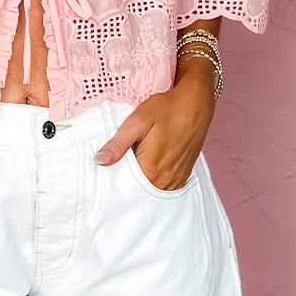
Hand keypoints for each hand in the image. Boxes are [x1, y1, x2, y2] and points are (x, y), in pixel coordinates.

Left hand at [93, 56, 215, 189]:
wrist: (196, 104)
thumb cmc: (167, 109)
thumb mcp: (137, 121)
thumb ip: (118, 144)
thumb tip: (99, 160)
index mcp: (151, 169)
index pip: (124, 187)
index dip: (114, 179)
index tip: (107, 171)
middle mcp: (165, 180)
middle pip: (138, 191)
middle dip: (127, 182)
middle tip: (122, 163)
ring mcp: (176, 180)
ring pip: (150, 190)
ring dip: (141, 181)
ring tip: (138, 163)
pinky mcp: (182, 176)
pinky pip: (163, 187)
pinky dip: (154, 181)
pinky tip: (150, 166)